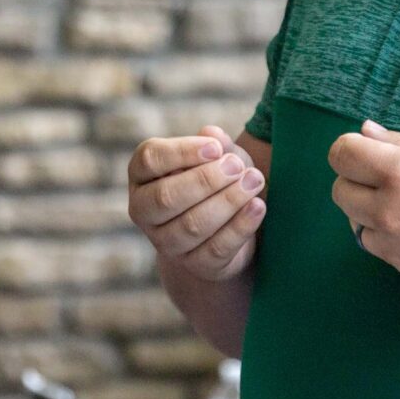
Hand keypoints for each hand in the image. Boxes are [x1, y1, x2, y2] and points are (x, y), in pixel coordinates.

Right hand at [128, 124, 266, 281]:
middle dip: (206, 180)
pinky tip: (258, 207)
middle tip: (238, 166)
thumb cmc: (216, 181)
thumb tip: (212, 133)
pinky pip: (216, 248)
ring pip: (192, 225)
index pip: (149, 160)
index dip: (182, 152)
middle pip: (166, 197)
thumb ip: (215, 144)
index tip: (215, 148)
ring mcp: (166, 242)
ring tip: (254, 181)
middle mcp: (144, 211)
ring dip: (228, 201)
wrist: (225, 228)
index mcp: (141, 176)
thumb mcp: (218, 157)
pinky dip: (240, 226)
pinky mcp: (195, 265)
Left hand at [328, 121, 399, 297]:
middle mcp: (387, 211)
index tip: (369, 151)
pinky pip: (379, 248)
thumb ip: (399, 144)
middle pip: (340, 191)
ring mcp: (393, 246)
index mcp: (398, 173)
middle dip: (357, 181)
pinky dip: (389, 238)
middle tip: (389, 179)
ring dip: (370, 212)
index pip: (341, 154)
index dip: (352, 148)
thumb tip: (365, 131)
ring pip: (356, 224)